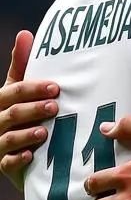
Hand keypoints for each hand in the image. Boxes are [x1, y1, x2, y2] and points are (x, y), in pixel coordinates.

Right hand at [0, 31, 58, 189]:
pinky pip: (7, 163)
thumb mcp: (19, 89)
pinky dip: (18, 159)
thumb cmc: (22, 112)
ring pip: (8, 139)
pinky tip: (31, 154)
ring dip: (25, 135)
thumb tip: (25, 33)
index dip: (32, 89)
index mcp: (1, 102)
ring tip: (44, 131)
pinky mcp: (4, 165)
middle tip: (55, 106)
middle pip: (11, 114)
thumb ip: (21, 65)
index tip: (55, 87)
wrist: (22, 149)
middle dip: (31, 109)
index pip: (12, 92)